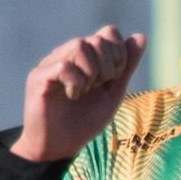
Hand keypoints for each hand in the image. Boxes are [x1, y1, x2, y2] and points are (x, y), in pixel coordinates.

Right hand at [10, 26, 146, 163]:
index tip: (113, 79)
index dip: (119, 55)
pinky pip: (64, 66)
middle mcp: (68, 54)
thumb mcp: (113, 93)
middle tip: (96, 89)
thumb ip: (126, 66)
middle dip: (106, 69)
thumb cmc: (85, 121)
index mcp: (86, 56)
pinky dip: (75, 83)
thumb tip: (141, 36)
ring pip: (79, 46)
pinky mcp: (39, 77)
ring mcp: (51, 63)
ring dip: (91, 73)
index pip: (109, 33)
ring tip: (84, 92)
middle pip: (97, 40)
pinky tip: (72, 97)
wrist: (60, 146)